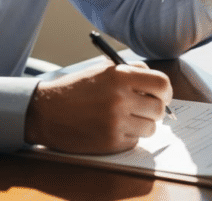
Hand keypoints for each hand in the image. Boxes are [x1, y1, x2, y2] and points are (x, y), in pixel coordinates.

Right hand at [24, 61, 172, 153]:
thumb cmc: (76, 89)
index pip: (161, 84)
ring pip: (150, 128)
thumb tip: (158, 86)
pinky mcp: (111, 142)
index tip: (162, 95)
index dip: (165, 91)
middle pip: (159, 108)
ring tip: (124, 119)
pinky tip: (112, 129)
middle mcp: (120, 98)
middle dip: (154, 109)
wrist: (46, 111)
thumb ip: (131, 73)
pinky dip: (128, 136)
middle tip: (143, 109)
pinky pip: (135, 141)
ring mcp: (116, 122)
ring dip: (142, 125)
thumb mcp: (103, 70)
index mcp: (120, 76)